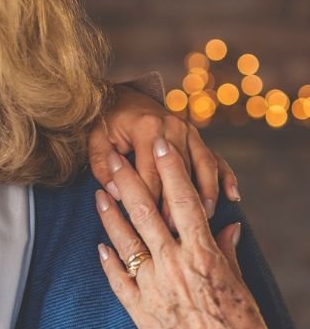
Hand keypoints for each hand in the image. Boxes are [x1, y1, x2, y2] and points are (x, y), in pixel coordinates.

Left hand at [88, 83, 238, 219]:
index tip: (150, 225)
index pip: (150, 173)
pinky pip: (215, 158)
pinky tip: (232, 195)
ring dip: (206, 194)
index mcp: (146, 128)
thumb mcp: (96, 140)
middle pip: (180, 173)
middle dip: (178, 203)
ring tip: (206, 217)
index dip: (150, 201)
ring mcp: (189, 131)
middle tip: (176, 231)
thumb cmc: (107, 123)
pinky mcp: (197, 137)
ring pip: (204, 166)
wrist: (124, 97)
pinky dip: (225, 177)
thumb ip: (102, 166)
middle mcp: (173, 128)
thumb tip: (117, 193)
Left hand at [95, 139, 287, 328]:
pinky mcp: (138, 310)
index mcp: (203, 254)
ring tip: (97, 192)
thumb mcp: (240, 286)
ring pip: (124, 241)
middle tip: (112, 156)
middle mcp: (173, 265)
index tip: (161, 144)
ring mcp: (152, 287)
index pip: (183, 201)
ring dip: (109, 214)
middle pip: (145, 212)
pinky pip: (117, 279)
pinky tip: (99, 243)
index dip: (171, 169)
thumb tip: (227, 225)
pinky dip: (108, 259)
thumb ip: (228, 253)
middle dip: (127, 181)